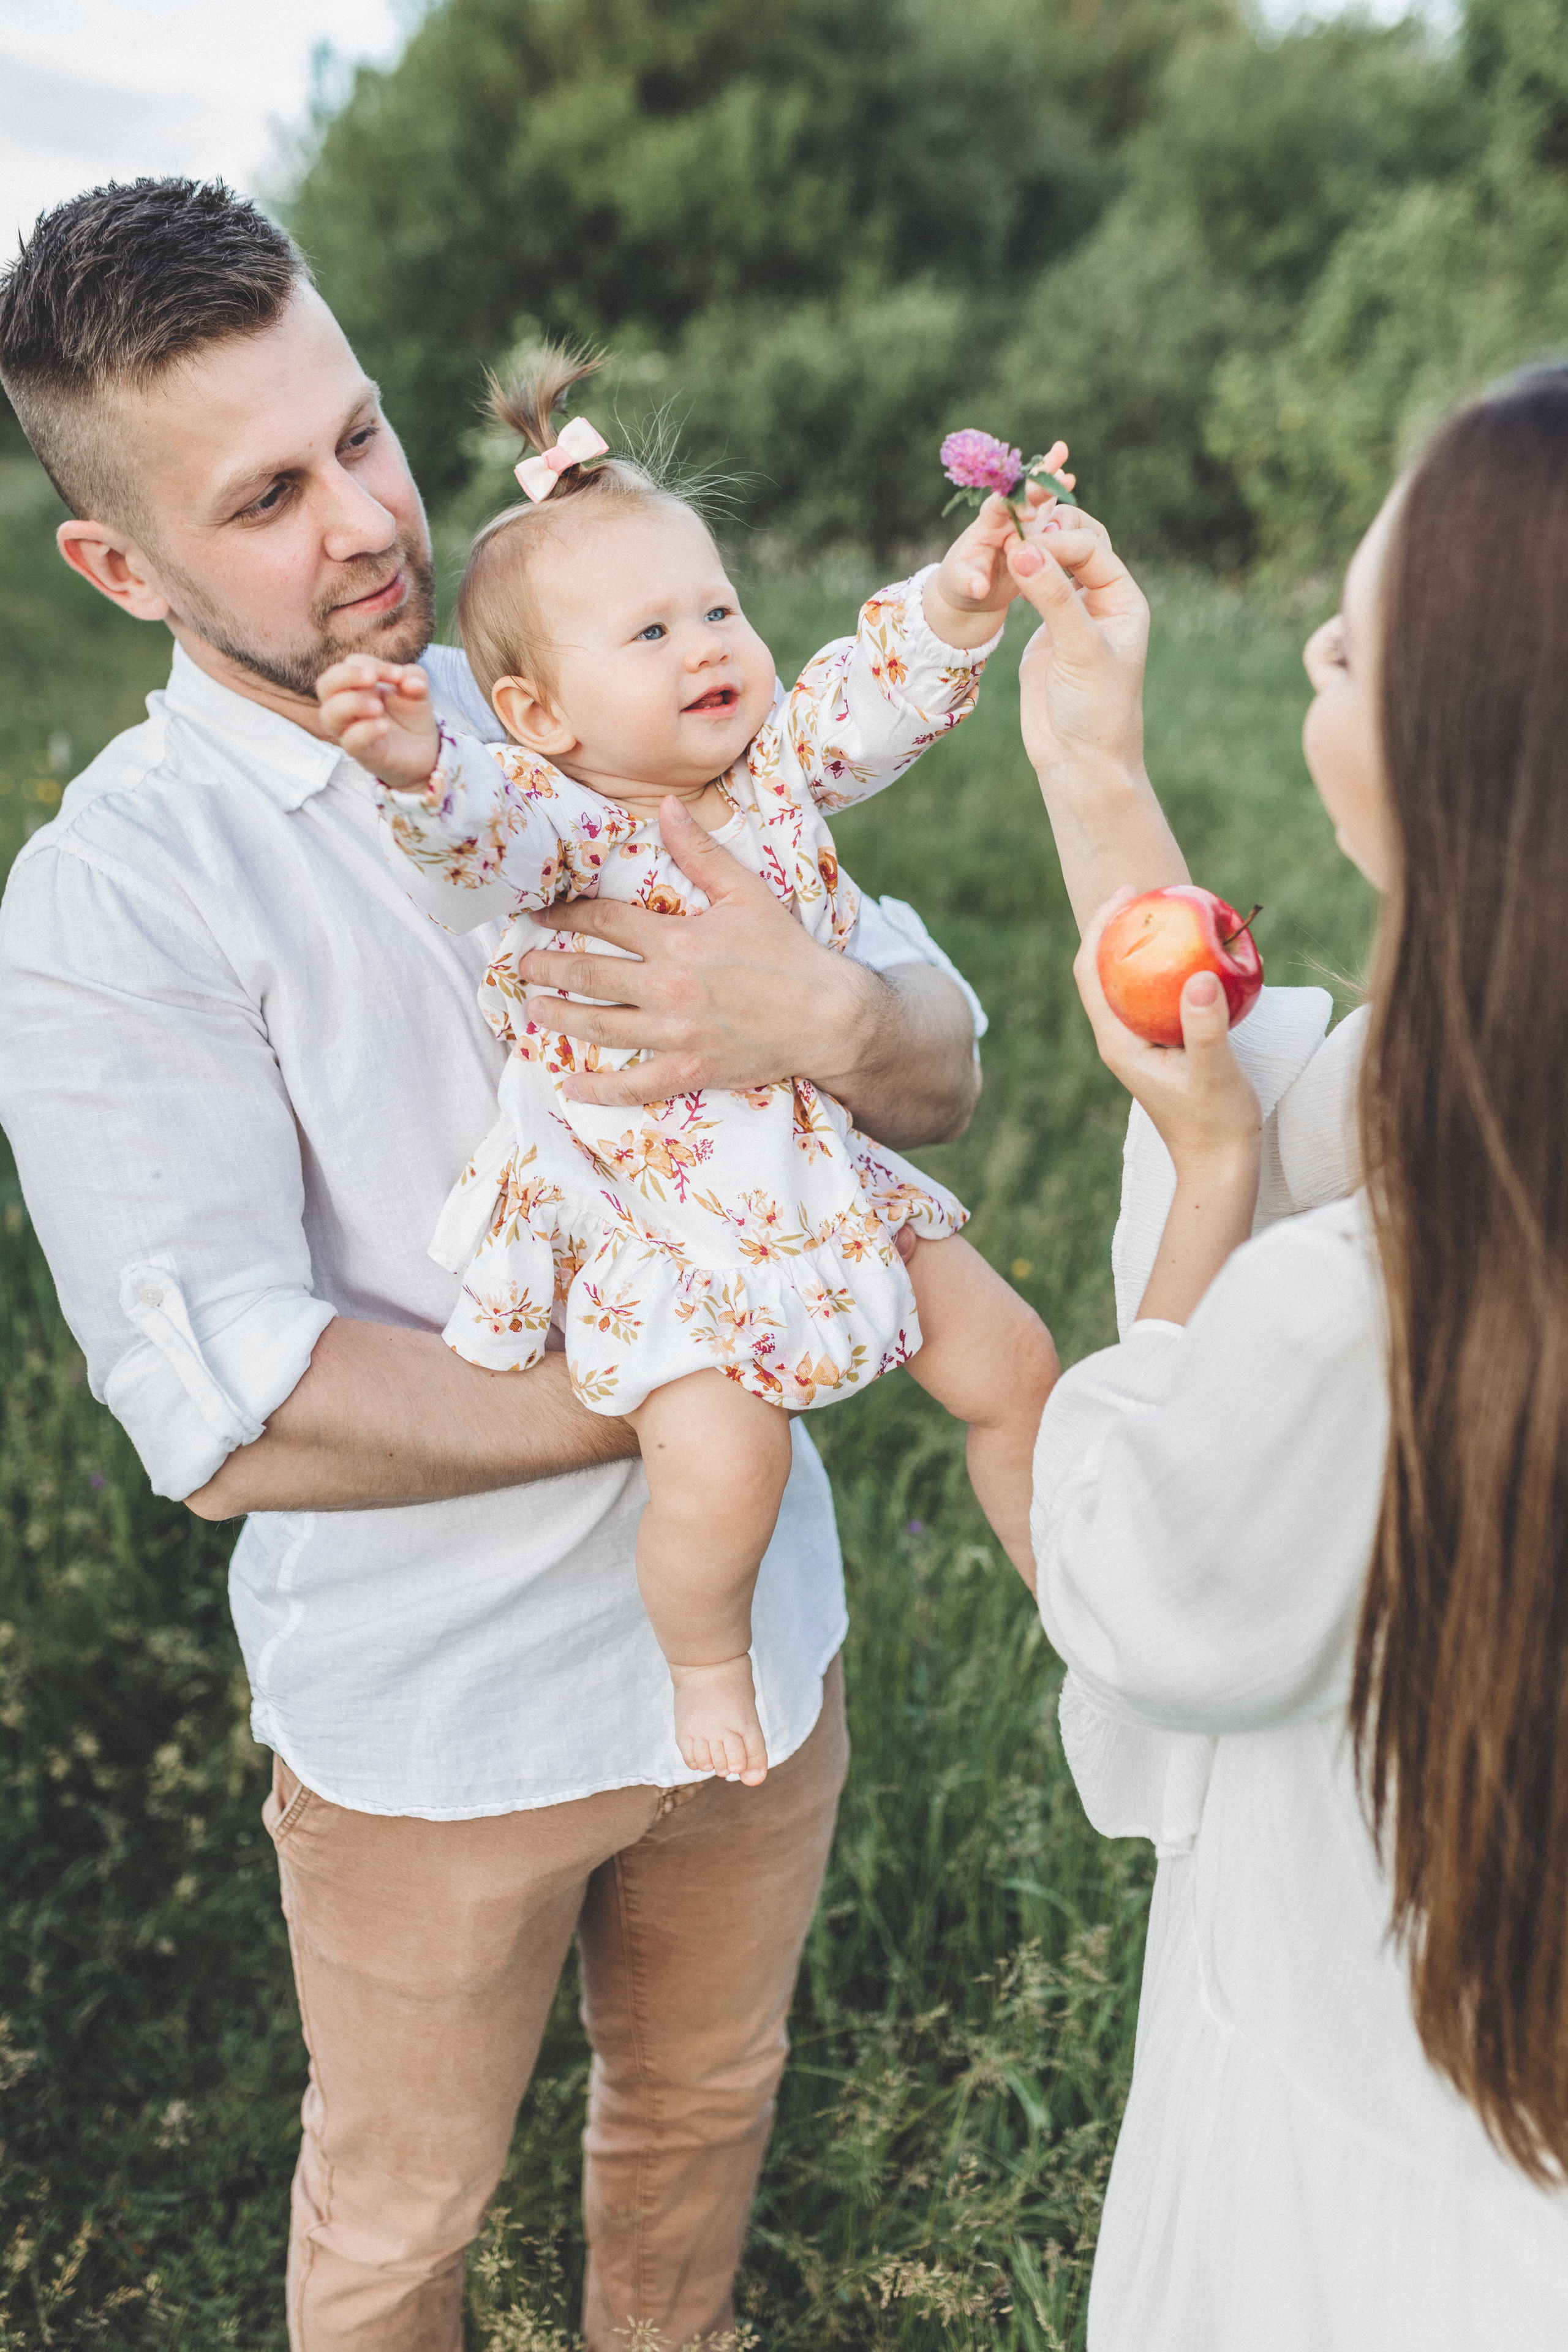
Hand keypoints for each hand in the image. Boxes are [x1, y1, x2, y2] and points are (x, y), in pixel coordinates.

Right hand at [316, 655, 439, 790]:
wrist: (424, 751)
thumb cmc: (411, 716)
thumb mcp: (418, 690)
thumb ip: (416, 678)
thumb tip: (413, 682)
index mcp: (358, 685)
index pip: (351, 664)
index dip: (373, 665)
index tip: (398, 675)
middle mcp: (348, 706)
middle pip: (325, 685)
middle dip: (346, 675)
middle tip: (372, 679)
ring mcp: (351, 730)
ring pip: (329, 714)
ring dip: (352, 703)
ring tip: (378, 707)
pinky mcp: (363, 753)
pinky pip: (350, 742)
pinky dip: (365, 731)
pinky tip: (384, 726)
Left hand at [517, 796, 878, 1106]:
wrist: (827, 1015)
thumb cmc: (787, 952)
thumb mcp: (746, 894)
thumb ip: (701, 853)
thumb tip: (667, 806)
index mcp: (678, 940)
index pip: (606, 921)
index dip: (568, 915)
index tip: (542, 915)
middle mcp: (668, 987)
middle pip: (590, 974)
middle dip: (549, 967)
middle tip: (522, 965)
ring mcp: (675, 1032)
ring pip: (600, 1026)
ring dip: (560, 1017)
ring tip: (533, 1009)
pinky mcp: (689, 1069)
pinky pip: (634, 1084)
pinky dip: (599, 1090)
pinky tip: (569, 1088)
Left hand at [922, 476, 1064, 649]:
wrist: (970, 591)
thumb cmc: (962, 586)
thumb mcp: (961, 587)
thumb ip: (969, 583)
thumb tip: (978, 587)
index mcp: (986, 526)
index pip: (999, 509)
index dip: (1014, 507)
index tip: (1030, 511)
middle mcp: (1003, 517)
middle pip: (1020, 493)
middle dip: (1037, 480)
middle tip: (1056, 460)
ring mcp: (1019, 520)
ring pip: (1035, 494)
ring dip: (1048, 474)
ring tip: (1061, 450)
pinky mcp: (1032, 529)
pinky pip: (1046, 508)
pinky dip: (1056, 493)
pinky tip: (1069, 477)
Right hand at [1002, 511, 1186, 929]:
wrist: (1079, 761)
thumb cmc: (1095, 710)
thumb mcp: (1078, 650)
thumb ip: (1054, 598)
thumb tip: (1023, 550)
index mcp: (1123, 599)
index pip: (1089, 547)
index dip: (1055, 539)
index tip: (1020, 545)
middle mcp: (1101, 600)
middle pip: (1077, 541)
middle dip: (1046, 530)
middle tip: (1009, 528)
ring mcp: (1072, 613)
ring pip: (1054, 560)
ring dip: (1030, 547)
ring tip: (999, 540)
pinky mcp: (1046, 631)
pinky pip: (1033, 587)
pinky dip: (1016, 572)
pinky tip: (996, 566)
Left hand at [1077, 889, 1261, 1323]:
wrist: (1220, 1163)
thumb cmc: (1217, 1122)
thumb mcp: (1215, 1072)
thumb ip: (1206, 1027)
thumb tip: (1198, 978)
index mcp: (1116, 1042)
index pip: (1090, 972)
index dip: (1099, 927)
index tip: (1126, 892)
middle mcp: (1119, 1038)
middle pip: (1102, 969)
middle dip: (1117, 926)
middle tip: (1148, 889)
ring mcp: (1138, 1043)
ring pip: (1127, 981)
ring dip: (1139, 945)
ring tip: (1167, 910)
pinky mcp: (1159, 1046)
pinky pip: (1154, 995)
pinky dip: (1166, 968)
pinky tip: (1195, 951)